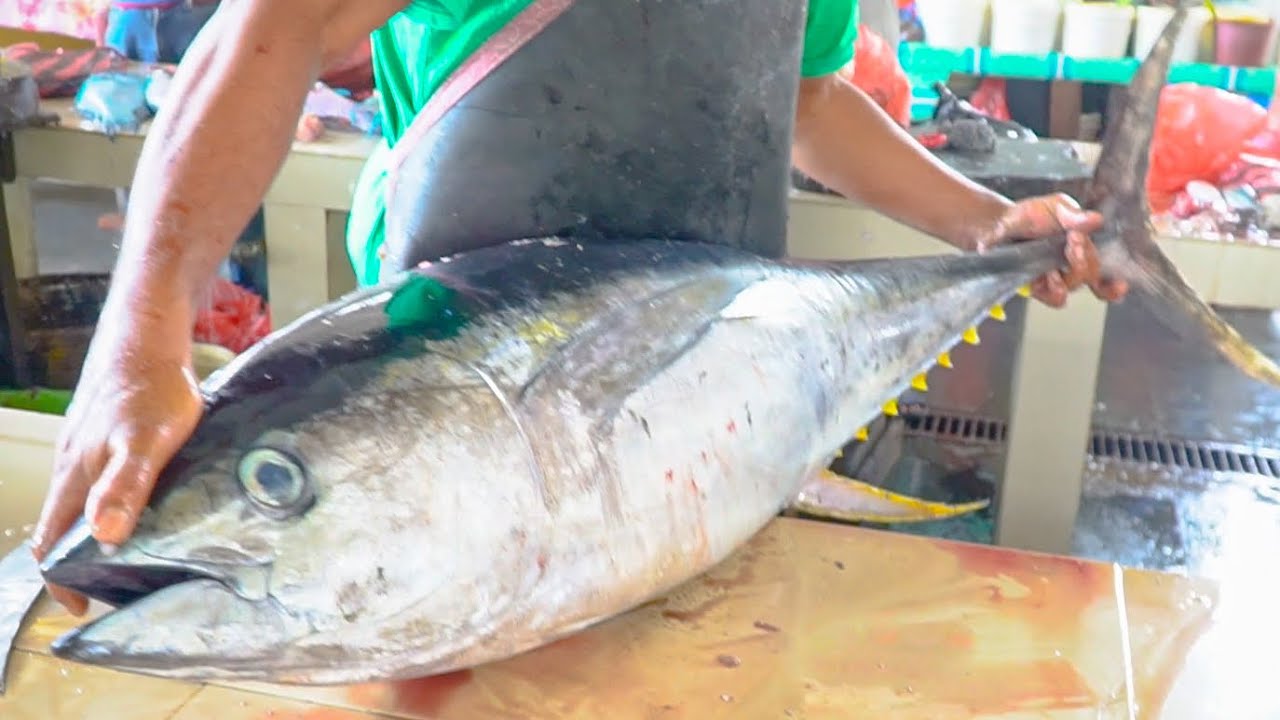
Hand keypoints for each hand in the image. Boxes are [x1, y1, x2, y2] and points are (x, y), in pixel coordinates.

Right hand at [31, 321, 202, 615]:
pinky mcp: (106, 429)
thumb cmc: (150, 385)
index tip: (86, 606)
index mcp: (75, 477)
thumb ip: (125, 487)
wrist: (149, 331)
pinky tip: (144, 500)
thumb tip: (105, 537)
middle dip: (79, 562)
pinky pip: (99, 476)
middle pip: (63, 526)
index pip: (52, 544)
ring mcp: (86, 445)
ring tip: (132, 553)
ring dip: (96, 531)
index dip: (63, 581)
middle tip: (116, 586)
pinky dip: (111, 500)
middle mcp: (73, 465)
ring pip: (81, 501)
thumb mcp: (146, 441)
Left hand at [972, 192, 1128, 307]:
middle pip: (1092, 275)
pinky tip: (1050, 276)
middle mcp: (1072, 267)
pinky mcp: (1036, 287)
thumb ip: (1073, 215)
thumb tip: (1096, 220)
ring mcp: (1054, 279)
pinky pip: (1053, 298)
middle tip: (1075, 239)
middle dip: (1087, 258)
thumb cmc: (1030, 215)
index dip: (1116, 284)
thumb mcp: (1055, 206)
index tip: (1121, 284)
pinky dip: (1056, 289)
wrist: (998, 224)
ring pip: (1075, 287)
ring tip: (1064, 254)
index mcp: (1084, 248)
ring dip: (1073, 273)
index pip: (1106, 272)